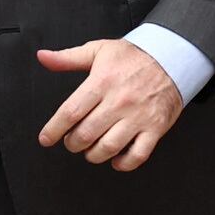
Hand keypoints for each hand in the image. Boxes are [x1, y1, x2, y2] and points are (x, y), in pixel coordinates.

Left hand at [35, 36, 181, 169]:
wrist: (172, 58)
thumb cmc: (133, 57)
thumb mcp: (98, 50)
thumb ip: (67, 58)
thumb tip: (43, 57)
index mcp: (102, 82)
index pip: (71, 112)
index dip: (54, 129)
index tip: (46, 139)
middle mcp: (119, 101)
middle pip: (86, 134)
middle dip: (72, 143)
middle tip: (72, 141)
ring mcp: (138, 116)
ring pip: (108, 147)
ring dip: (93, 155)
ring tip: (90, 150)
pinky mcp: (155, 128)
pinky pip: (138, 155)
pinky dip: (123, 164)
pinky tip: (115, 159)